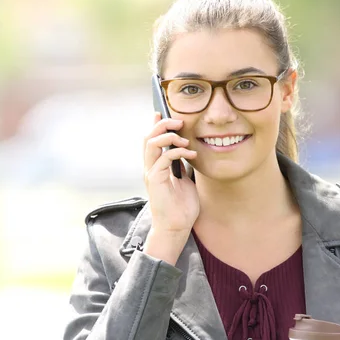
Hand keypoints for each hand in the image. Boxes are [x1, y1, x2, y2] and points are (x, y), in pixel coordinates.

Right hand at [142, 113, 199, 262]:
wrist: (177, 227)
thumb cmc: (182, 207)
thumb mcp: (185, 181)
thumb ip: (183, 166)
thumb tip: (189, 152)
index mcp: (156, 167)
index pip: (151, 140)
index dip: (155, 124)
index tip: (162, 112)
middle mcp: (150, 168)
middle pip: (148, 137)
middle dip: (162, 124)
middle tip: (178, 120)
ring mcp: (151, 173)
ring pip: (151, 144)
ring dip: (168, 135)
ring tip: (184, 138)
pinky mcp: (155, 180)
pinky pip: (164, 157)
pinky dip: (178, 151)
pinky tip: (190, 154)